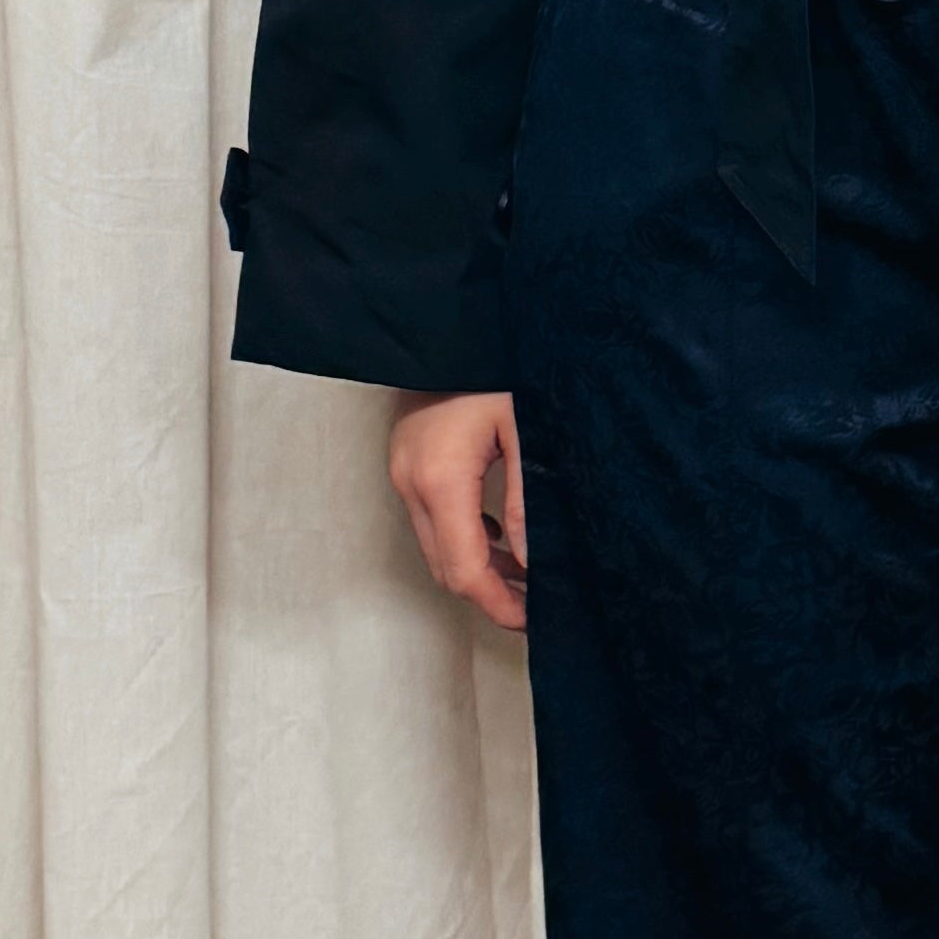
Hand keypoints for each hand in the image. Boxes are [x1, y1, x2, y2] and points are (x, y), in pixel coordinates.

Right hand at [389, 388, 527, 630]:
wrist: (450, 319)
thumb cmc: (495, 365)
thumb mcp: (525, 430)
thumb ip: (527, 501)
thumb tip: (530, 564)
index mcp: (440, 480)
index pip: (464, 571)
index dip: (497, 604)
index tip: (533, 620)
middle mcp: (410, 483)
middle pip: (444, 567)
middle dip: (489, 594)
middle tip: (537, 604)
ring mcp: (402, 471)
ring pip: (436, 546)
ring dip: (476, 567)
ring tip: (527, 575)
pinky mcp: (407, 461)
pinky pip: (432, 519)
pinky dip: (465, 538)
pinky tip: (502, 534)